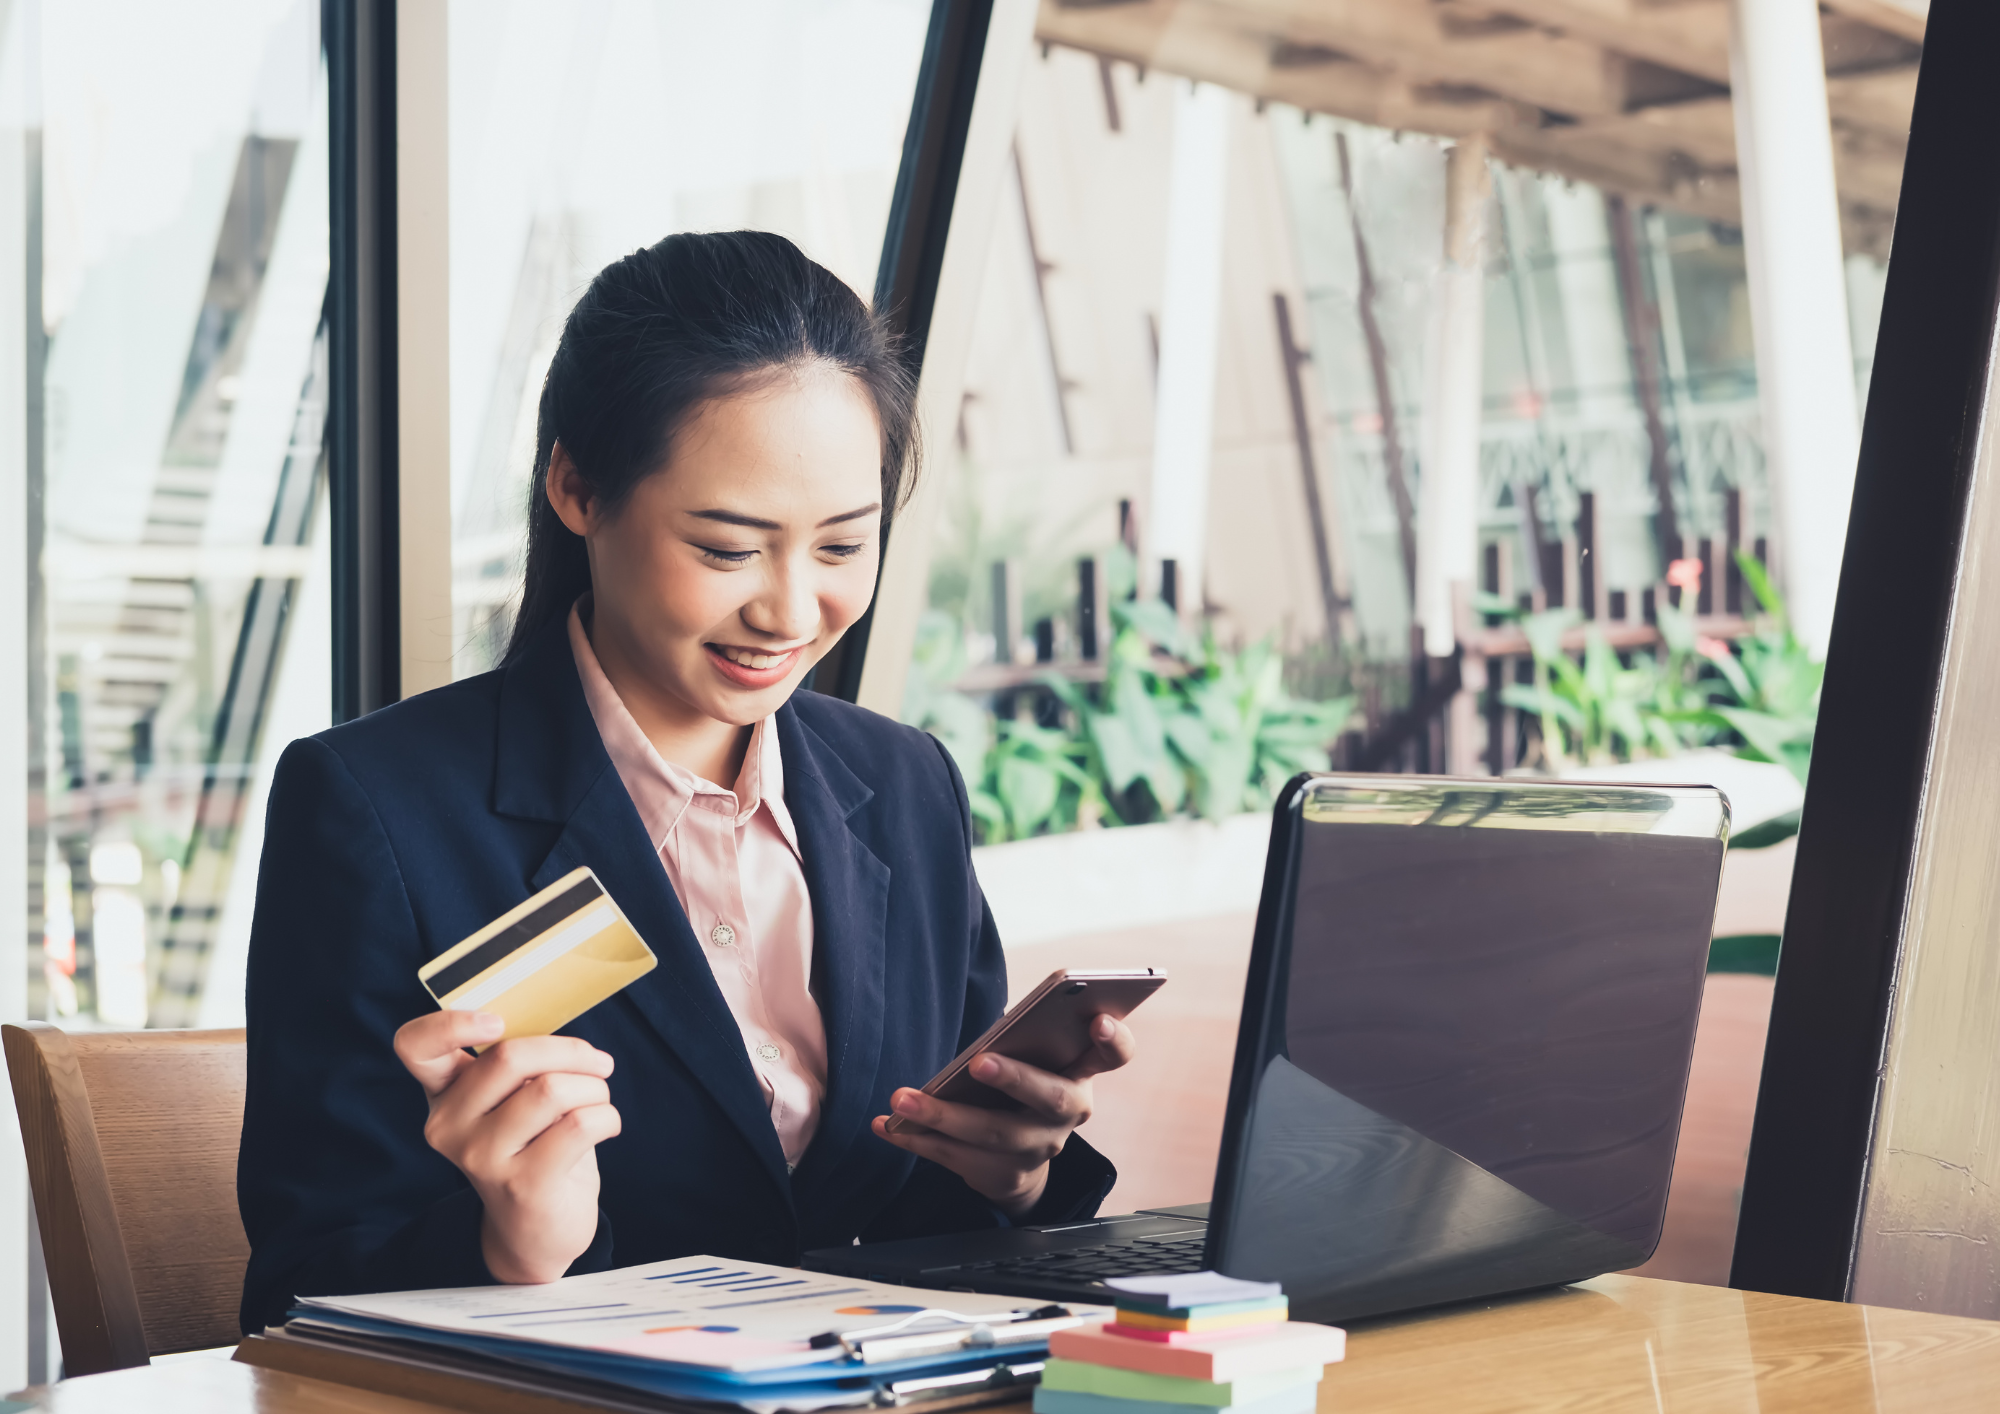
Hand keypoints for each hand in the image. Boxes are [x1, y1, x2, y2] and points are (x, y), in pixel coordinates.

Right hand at [392, 1010, 620, 1283]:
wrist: (536, 1230)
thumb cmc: (533, 1147)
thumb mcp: (512, 1102)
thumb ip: (518, 1064)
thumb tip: (560, 1033)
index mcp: (444, 1094)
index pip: (415, 1046)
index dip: (450, 1023)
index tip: (497, 1023)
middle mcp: (449, 1125)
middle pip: (510, 1057)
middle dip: (570, 1052)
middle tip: (598, 1065)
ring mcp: (481, 1158)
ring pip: (552, 1090)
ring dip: (594, 1087)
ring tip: (599, 1100)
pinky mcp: (522, 1184)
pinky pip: (579, 1124)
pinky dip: (607, 1116)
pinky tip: (606, 1126)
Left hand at [872, 1013, 1134, 1217]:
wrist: (1021, 1154)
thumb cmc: (1023, 1082)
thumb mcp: (1034, 1058)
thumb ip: (1027, 1039)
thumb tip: (993, 1032)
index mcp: (1082, 1072)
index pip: (1114, 1054)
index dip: (1113, 1038)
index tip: (1097, 1018)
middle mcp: (1069, 1114)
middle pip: (1050, 1098)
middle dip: (1015, 1079)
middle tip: (979, 1061)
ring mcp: (1038, 1149)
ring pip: (993, 1134)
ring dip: (943, 1115)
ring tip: (902, 1099)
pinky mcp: (1003, 1176)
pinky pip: (956, 1158)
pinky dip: (917, 1139)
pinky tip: (888, 1126)